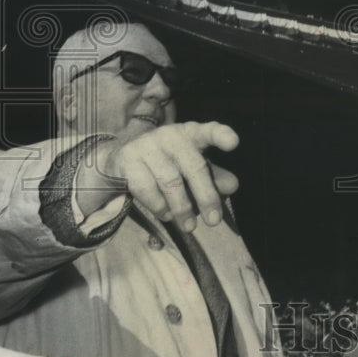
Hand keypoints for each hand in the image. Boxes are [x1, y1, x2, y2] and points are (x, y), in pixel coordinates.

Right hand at [92, 121, 238, 231]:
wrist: (123, 160)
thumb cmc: (168, 163)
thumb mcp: (193, 168)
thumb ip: (213, 177)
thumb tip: (232, 186)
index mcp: (191, 133)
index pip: (209, 131)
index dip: (221, 136)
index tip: (234, 143)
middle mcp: (170, 135)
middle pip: (194, 166)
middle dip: (206, 196)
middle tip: (214, 221)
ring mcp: (147, 145)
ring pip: (171, 181)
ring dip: (182, 208)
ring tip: (188, 225)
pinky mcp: (128, 160)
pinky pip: (147, 189)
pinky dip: (159, 206)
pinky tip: (166, 214)